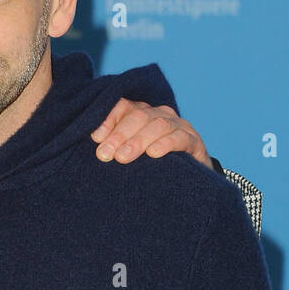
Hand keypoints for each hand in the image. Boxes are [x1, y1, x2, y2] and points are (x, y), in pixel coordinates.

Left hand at [91, 99, 212, 168]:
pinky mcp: (194, 141)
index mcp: (140, 114)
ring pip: (157, 125)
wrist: (187, 182)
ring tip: (123, 157)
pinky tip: (153, 154)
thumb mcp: (129, 156)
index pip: (122, 107)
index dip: (108, 119)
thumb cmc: (151, 168)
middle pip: (138, 116)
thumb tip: (95, 152)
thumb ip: (114, 149)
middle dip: (119, 135)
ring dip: (138, 141)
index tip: (95, 138)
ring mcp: (178, 126)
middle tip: (105, 155)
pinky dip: (165, 144)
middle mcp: (159, 115)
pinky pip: (179, 138)